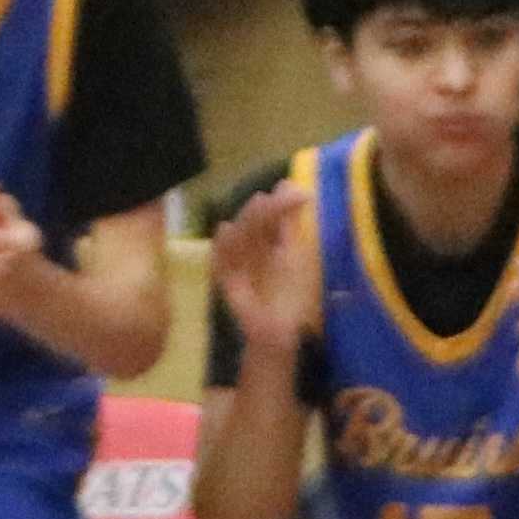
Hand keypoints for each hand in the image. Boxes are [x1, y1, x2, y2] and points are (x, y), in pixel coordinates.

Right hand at [208, 174, 322, 352]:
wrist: (279, 332)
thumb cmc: (288, 293)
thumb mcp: (295, 255)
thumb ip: (291, 225)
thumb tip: (291, 186)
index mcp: (264, 241)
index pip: (270, 217)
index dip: (281, 202)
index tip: (298, 190)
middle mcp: (248, 250)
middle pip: (253, 223)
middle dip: (267, 207)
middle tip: (283, 193)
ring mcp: (236, 266)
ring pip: (237, 238)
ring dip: (247, 219)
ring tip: (260, 202)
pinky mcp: (227, 283)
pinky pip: (221, 263)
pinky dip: (221, 246)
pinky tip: (224, 229)